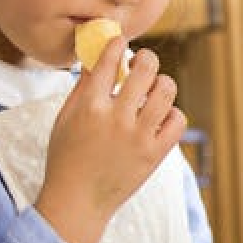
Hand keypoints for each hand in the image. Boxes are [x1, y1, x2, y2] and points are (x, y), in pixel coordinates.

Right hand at [34, 40, 187, 242]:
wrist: (78, 202)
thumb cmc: (66, 158)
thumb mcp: (64, 119)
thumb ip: (82, 88)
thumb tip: (96, 58)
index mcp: (90, 106)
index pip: (108, 60)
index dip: (117, 44)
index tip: (120, 41)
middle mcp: (117, 118)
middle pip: (145, 69)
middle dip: (147, 58)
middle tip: (144, 62)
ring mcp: (139, 137)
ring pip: (166, 91)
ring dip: (162, 84)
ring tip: (155, 89)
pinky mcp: (155, 154)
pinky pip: (178, 121)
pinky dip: (173, 113)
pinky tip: (161, 116)